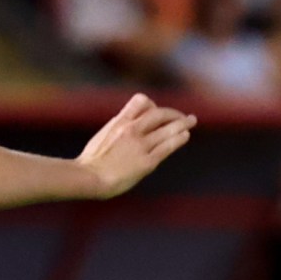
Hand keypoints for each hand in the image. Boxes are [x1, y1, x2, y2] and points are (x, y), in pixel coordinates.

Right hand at [76, 94, 197, 198]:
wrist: (89, 178)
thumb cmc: (90, 162)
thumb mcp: (102, 136)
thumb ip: (117, 129)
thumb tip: (125, 125)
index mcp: (119, 122)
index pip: (142, 101)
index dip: (152, 105)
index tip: (157, 112)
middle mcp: (131, 130)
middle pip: (159, 113)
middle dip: (173, 114)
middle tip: (183, 117)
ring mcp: (140, 146)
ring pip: (168, 129)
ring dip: (183, 123)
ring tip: (192, 121)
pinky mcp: (146, 162)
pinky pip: (167, 146)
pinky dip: (179, 139)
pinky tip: (185, 136)